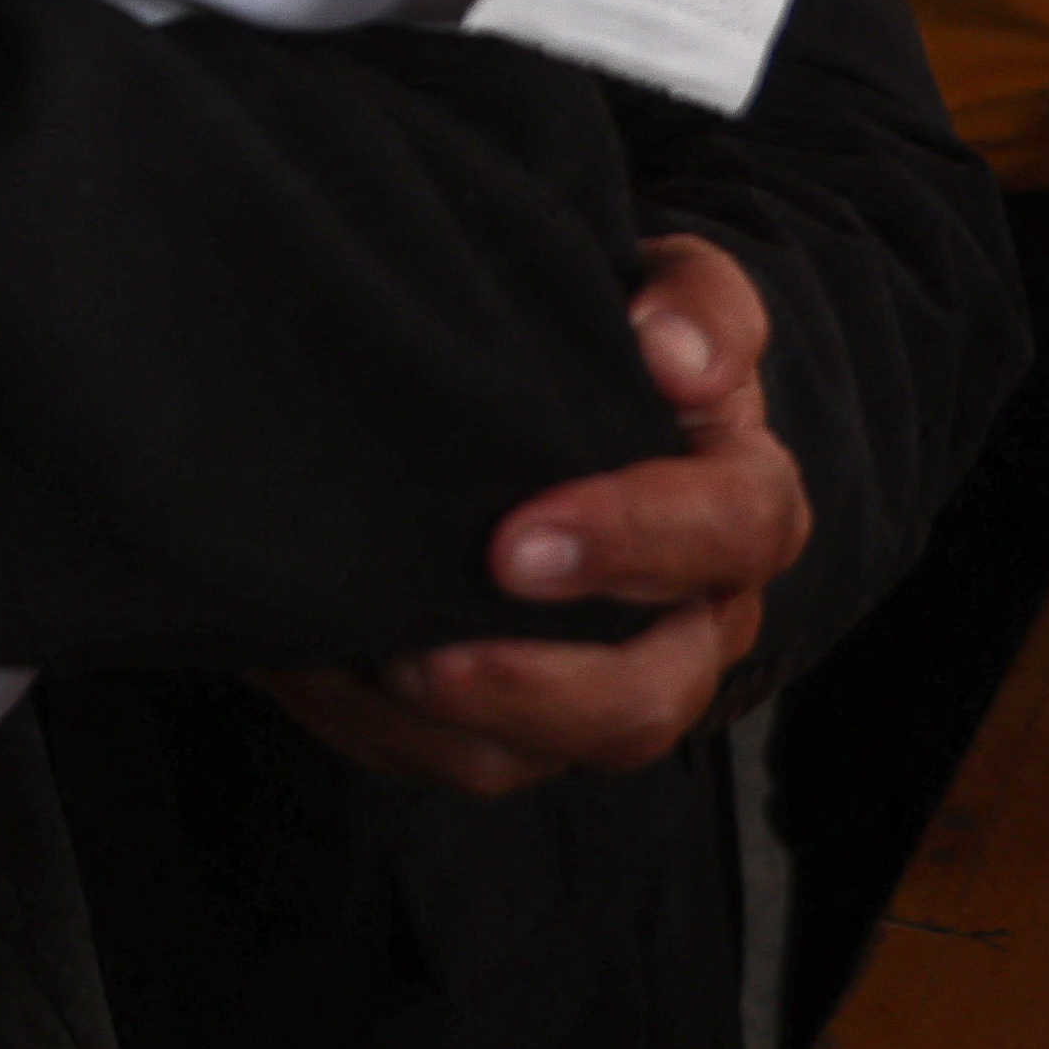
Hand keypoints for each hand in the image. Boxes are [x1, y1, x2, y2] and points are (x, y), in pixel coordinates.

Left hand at [260, 235, 811, 792]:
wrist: (545, 385)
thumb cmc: (621, 338)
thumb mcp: (671, 291)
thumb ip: (692, 304)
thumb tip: (670, 350)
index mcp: (739, 509)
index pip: (730, 535)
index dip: (633, 543)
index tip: (517, 542)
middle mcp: (692, 622)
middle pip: (649, 698)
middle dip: (534, 685)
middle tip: (428, 655)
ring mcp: (604, 684)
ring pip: (543, 755)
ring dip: (440, 724)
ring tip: (363, 665)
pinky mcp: (516, 721)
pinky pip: (451, 757)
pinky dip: (371, 723)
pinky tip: (310, 662)